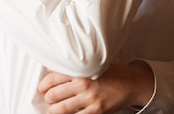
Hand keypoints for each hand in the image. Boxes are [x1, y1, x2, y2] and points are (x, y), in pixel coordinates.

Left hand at [37, 63, 153, 113]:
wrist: (131, 83)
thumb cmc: (110, 73)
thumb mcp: (91, 65)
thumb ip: (73, 68)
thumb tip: (52, 70)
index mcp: (80, 70)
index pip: (52, 78)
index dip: (43, 84)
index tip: (42, 87)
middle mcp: (83, 84)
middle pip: (54, 94)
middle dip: (47, 98)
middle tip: (47, 98)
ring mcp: (89, 99)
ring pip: (61, 108)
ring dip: (53, 110)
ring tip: (53, 108)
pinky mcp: (96, 111)